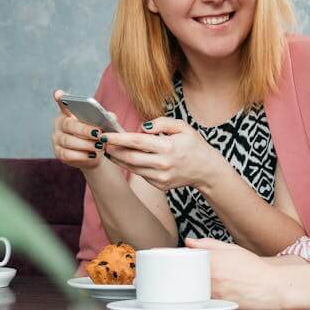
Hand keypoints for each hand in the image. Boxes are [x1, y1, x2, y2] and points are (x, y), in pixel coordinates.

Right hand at [50, 89, 106, 169]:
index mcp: (69, 113)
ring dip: (85, 144)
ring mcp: (57, 139)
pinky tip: (91, 155)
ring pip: (68, 141)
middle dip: (84, 130)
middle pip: (68, 125)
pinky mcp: (59, 153)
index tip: (59, 94)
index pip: (63, 104)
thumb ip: (106, 118)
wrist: (94, 155)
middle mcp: (60, 124)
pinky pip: (67, 154)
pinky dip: (81, 156)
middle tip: (98, 134)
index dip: (60, 98)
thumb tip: (110, 117)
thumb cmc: (97, 135)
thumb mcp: (103, 125)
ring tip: (99, 146)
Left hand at [102, 118, 221, 191]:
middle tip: (102, 142)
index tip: (104, 134)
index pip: (136, 141)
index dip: (117, 138)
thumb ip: (161, 123)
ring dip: (118, 159)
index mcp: (168, 147)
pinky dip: (132, 166)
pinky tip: (127, 158)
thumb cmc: (194, 145)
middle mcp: (163, 164)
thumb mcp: (182, 127)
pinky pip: (141, 174)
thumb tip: (142, 127)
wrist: (207, 170)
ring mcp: (160, 177)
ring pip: (132, 168)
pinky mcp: (159, 185)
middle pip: (129, 157)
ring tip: (110, 149)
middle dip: (113, 150)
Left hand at [185, 238, 283, 309]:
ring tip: (197, 282)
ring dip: (191, 285)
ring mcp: (214, 293)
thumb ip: (208, 244)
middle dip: (184, 272)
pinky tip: (208, 293)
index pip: (185, 258)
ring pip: (193, 289)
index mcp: (212, 260)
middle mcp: (211, 278)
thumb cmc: (253, 267)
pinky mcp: (218, 306)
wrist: (271, 287)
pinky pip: (203, 300)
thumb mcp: (232, 249)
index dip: (180, 259)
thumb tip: (189, 242)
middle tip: (186, 271)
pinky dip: (201, 296)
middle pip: (186, 275)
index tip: (180, 258)